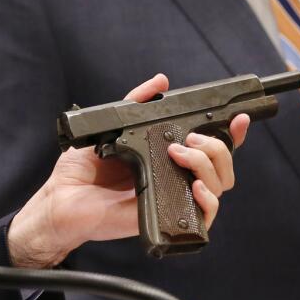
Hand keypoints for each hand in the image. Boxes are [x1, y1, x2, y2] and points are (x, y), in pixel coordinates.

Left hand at [6, 73, 249, 268]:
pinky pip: (205, 215)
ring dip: (209, 165)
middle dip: (216, 146)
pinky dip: (208, 199)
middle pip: (223, 165)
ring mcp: (174, 198)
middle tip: (189, 140)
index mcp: (166, 158)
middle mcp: (176, 178)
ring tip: (181, 155)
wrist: (62, 200)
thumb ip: (135, 104)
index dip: (230, 134)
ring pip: (220, 186)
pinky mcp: (168, 218)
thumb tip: (161, 81)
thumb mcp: (109, 128)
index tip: (238, 117)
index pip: (209, 148)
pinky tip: (194, 186)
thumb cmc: (81, 170)